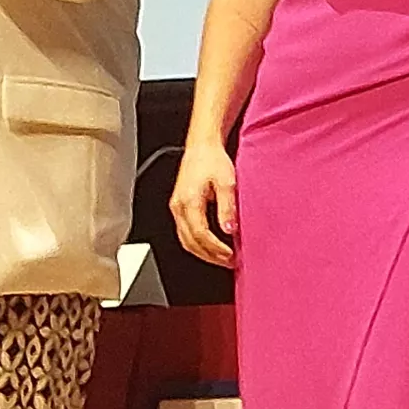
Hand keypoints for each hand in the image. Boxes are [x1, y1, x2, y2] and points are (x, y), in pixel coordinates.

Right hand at [169, 132, 241, 265]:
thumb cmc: (213, 160)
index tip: (231, 255)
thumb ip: (227, 206)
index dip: (216, 249)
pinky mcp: (179, 207)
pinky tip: (212, 246)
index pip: (201, 234)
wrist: (202, 146)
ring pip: (186, 240)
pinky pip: (185, 233)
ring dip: (204, 253)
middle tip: (230, 262)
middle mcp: (179, 207)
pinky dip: (198, 244)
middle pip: (191, 242)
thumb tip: (229, 229)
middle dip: (210, 256)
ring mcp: (177, 208)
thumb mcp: (227, 181)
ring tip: (223, 258)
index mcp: (189, 202)